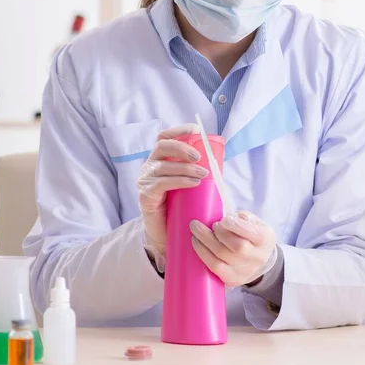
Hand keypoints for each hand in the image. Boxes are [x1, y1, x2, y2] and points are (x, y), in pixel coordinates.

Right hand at [137, 124, 208, 267]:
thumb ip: (196, 170)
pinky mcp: (145, 194)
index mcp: (160, 158)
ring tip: (204, 174)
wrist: (165, 233)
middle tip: (200, 156)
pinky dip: (180, 181)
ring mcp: (145, 179)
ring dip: (186, 168)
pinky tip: (193, 183)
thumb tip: (218, 160)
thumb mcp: (188, 183)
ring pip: (163, 166)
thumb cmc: (180, 206)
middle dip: (182, 147)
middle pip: (162, 145)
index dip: (179, 130)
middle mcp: (150, 165)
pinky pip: (162, 183)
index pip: (165, 137)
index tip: (197, 131)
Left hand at [189, 211, 276, 287]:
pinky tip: (198, 246)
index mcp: (264, 238)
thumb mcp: (252, 220)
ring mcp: (245, 271)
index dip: (233, 226)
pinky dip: (203, 257)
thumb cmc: (251, 233)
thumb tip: (220, 217)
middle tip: (201, 224)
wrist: (259, 257)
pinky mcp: (233, 279)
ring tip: (195, 233)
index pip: (249, 232)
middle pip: (235, 248)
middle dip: (215, 234)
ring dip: (203, 245)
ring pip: (221, 261)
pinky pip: (215, 270)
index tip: (222, 220)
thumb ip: (240, 217)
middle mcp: (257, 257)